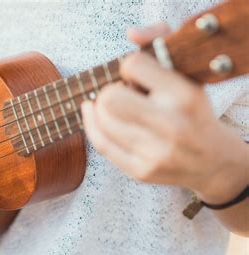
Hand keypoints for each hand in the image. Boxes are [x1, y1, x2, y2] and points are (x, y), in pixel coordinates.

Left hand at [81, 23, 248, 203]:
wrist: (212, 161)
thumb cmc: (193, 111)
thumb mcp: (187, 75)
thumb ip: (161, 42)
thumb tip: (131, 34)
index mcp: (184, 96)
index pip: (132, 65)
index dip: (129, 66)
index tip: (136, 75)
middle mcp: (171, 126)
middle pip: (110, 98)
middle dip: (109, 90)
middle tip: (120, 93)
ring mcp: (155, 152)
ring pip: (101, 120)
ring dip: (100, 108)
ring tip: (113, 106)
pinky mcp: (141, 171)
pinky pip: (100, 143)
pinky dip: (91, 124)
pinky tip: (92, 113)